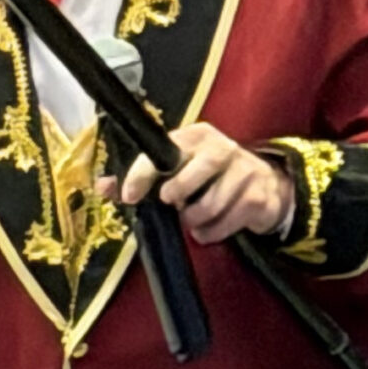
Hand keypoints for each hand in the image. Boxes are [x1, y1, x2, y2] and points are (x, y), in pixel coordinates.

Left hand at [96, 123, 292, 245]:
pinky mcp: (258, 196)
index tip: (130, 196)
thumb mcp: (176, 170)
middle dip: (180, 190)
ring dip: (195, 219)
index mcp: (196, 137)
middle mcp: (223, 148)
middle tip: (171, 204)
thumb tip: (101, 187)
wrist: (266, 185)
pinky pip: (229, 221)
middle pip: (200, 168)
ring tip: (190, 220)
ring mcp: (245, 171)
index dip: (143, 173)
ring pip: (212, 202)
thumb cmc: (209, 176)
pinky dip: (212, 232)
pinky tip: (207, 228)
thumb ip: (139, 178)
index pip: (166, 151)